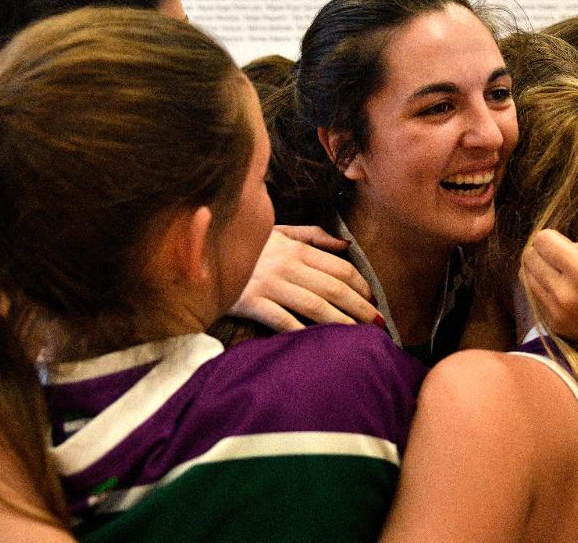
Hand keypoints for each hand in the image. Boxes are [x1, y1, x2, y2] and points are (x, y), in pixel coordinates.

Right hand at [229, 225, 381, 332]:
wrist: (199, 254)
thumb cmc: (244, 246)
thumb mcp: (277, 232)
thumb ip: (312, 236)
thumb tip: (346, 245)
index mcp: (295, 247)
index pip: (340, 267)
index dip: (361, 286)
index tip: (373, 301)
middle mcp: (285, 264)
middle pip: (334, 288)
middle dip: (361, 308)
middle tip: (378, 325)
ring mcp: (268, 284)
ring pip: (315, 306)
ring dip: (341, 323)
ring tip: (359, 337)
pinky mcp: (250, 303)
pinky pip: (283, 321)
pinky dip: (304, 333)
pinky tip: (321, 344)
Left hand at [519, 229, 577, 365]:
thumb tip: (556, 245)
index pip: (542, 242)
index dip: (550, 236)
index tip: (563, 242)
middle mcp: (565, 296)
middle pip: (529, 259)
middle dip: (541, 251)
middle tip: (560, 255)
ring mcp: (558, 315)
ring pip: (526, 279)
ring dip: (539, 270)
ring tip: (561, 272)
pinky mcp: (556, 328)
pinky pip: (535, 298)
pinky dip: (543, 289)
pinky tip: (563, 291)